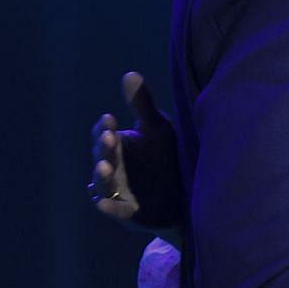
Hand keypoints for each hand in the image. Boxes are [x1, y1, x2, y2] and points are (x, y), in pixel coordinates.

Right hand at [90, 71, 185, 229]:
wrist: (187, 195)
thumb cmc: (165, 157)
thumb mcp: (157, 129)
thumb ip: (142, 105)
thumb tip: (130, 73)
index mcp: (119, 146)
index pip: (105, 134)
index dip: (105, 128)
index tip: (110, 120)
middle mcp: (113, 168)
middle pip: (103, 156)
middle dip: (104, 147)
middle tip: (109, 137)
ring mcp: (119, 192)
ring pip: (104, 184)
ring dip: (101, 176)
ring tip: (104, 166)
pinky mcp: (129, 214)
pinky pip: (116, 211)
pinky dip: (109, 208)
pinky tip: (102, 204)